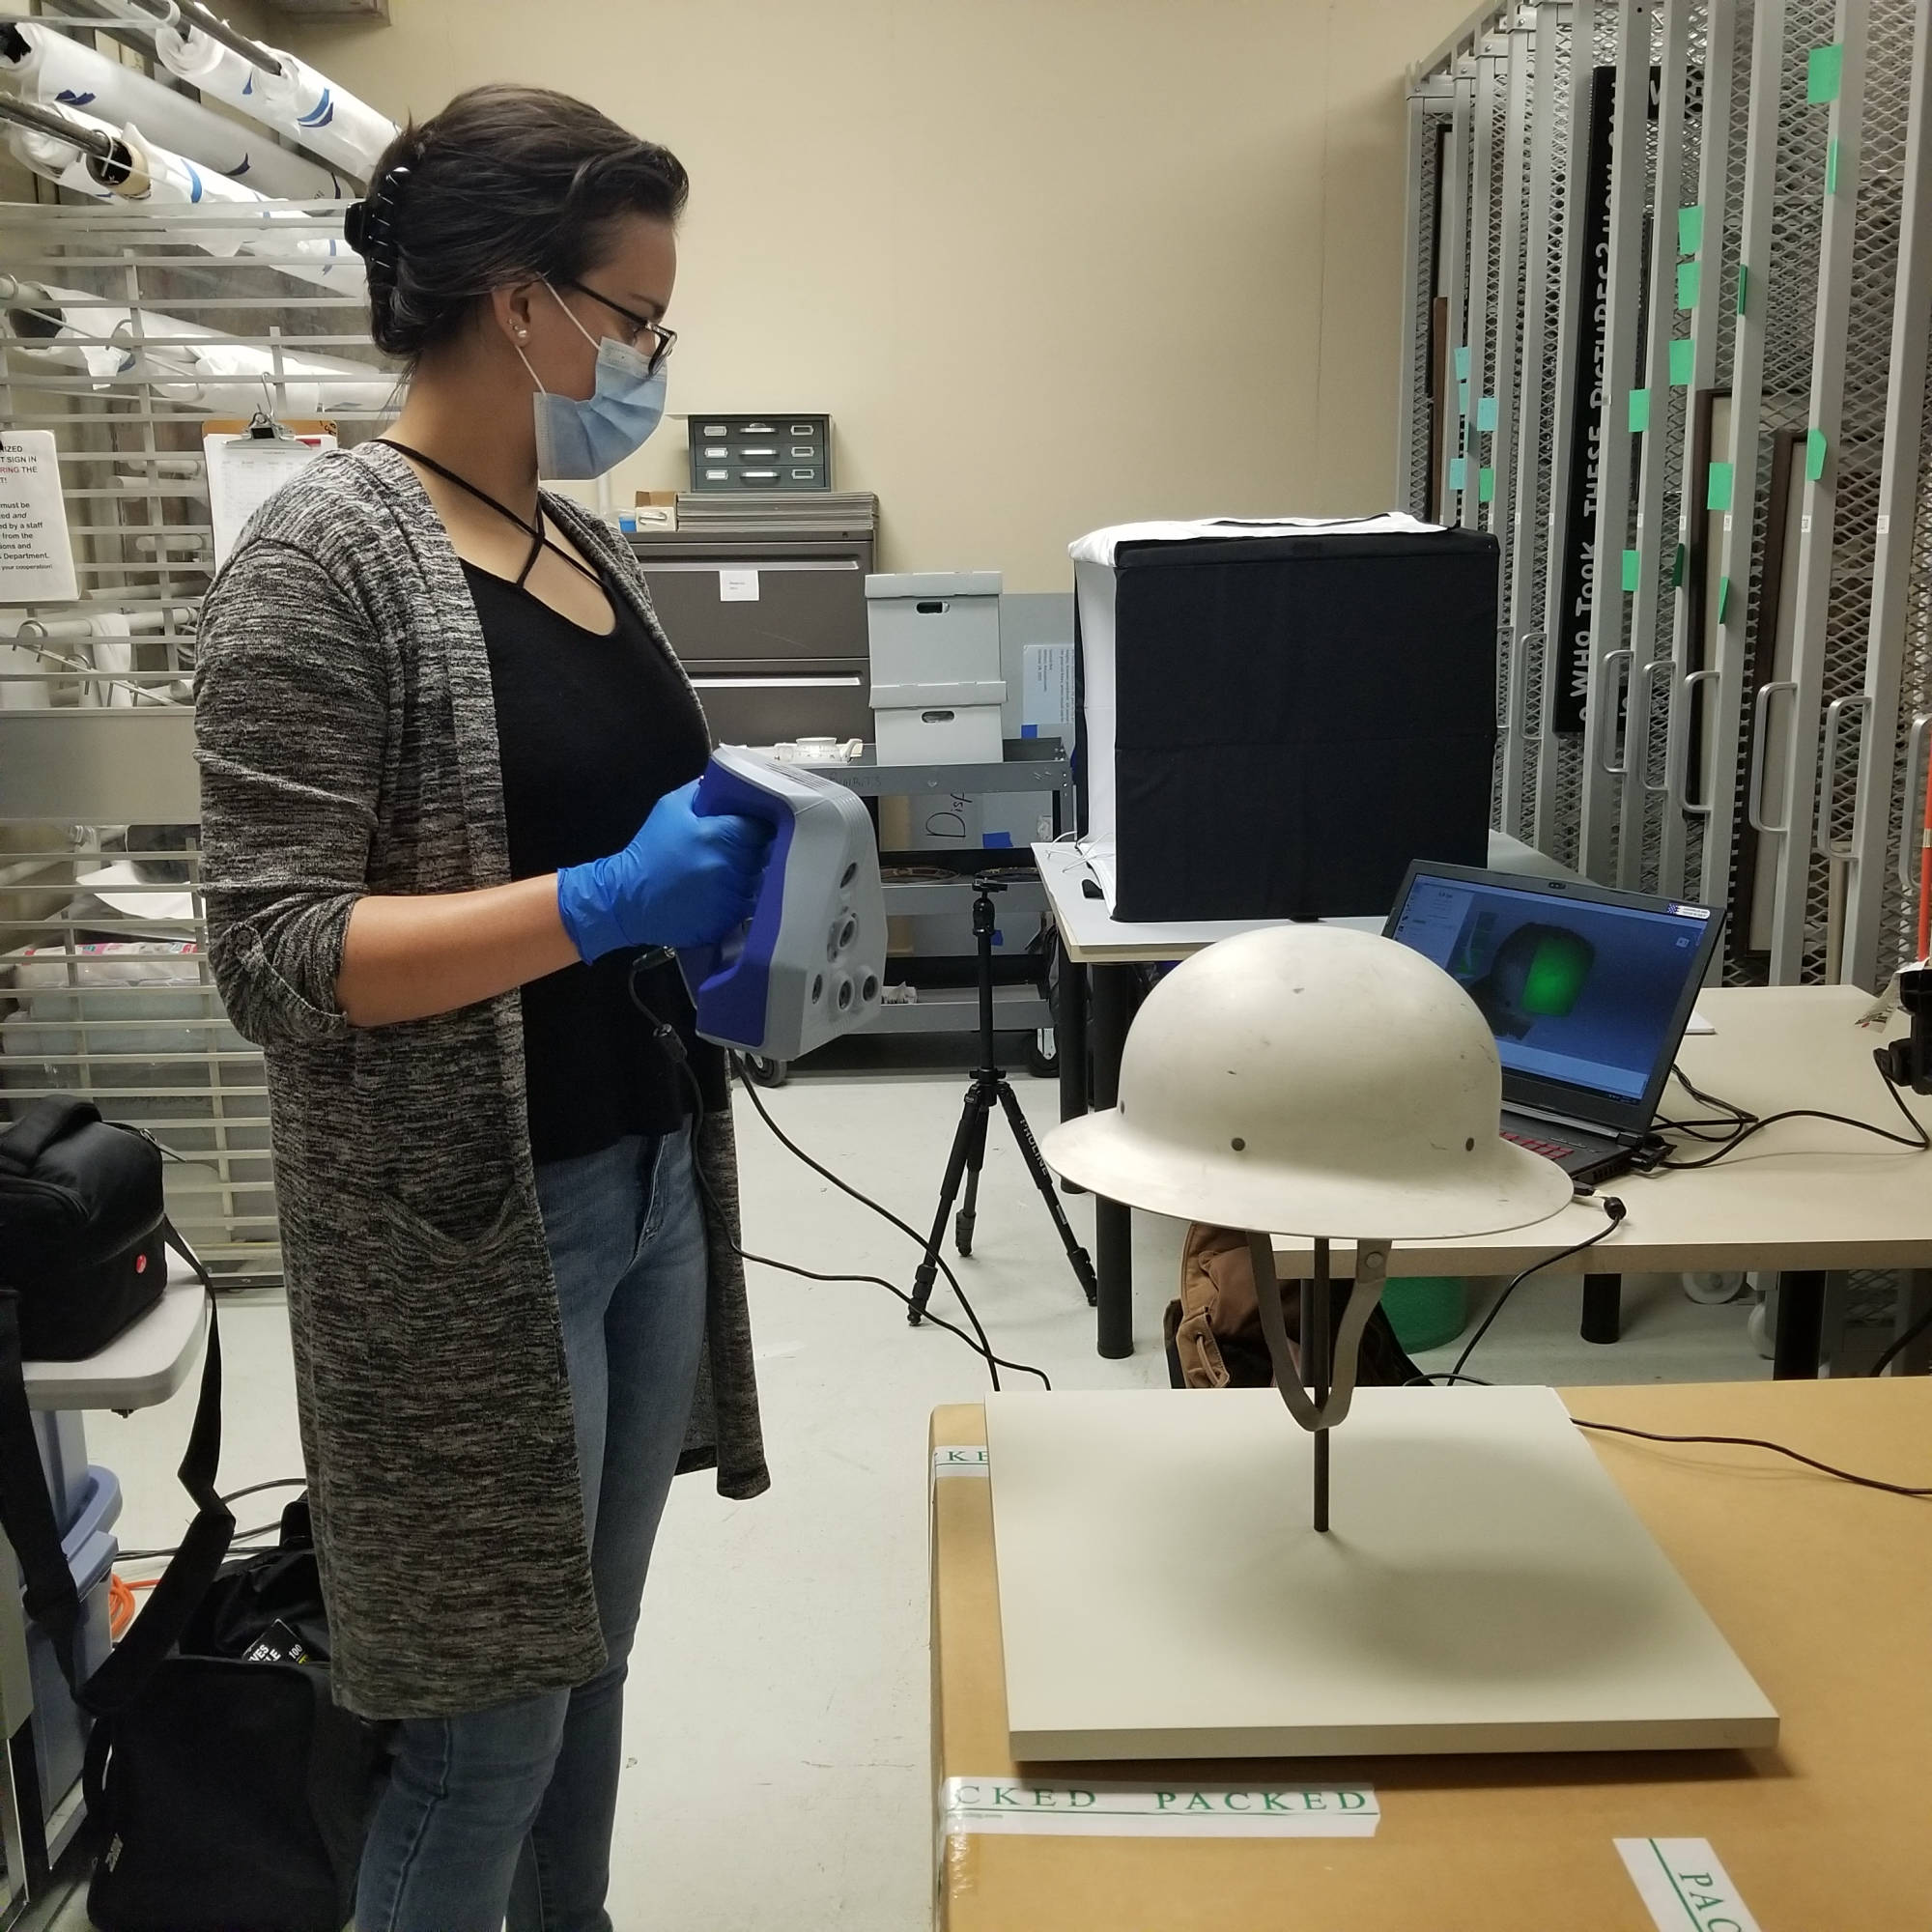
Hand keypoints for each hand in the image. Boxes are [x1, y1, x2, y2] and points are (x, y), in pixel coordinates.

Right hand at [556, 780, 772, 960]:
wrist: (626, 899)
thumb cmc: (648, 850)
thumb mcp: (670, 808)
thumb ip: (703, 791)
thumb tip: (732, 785)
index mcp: (717, 835)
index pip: (760, 829)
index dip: (758, 828)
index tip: (751, 829)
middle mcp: (728, 867)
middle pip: (762, 855)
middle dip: (753, 852)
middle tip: (734, 851)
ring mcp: (728, 897)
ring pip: (757, 882)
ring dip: (747, 876)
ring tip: (723, 873)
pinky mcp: (725, 920)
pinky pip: (746, 905)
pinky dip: (738, 898)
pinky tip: (718, 894)